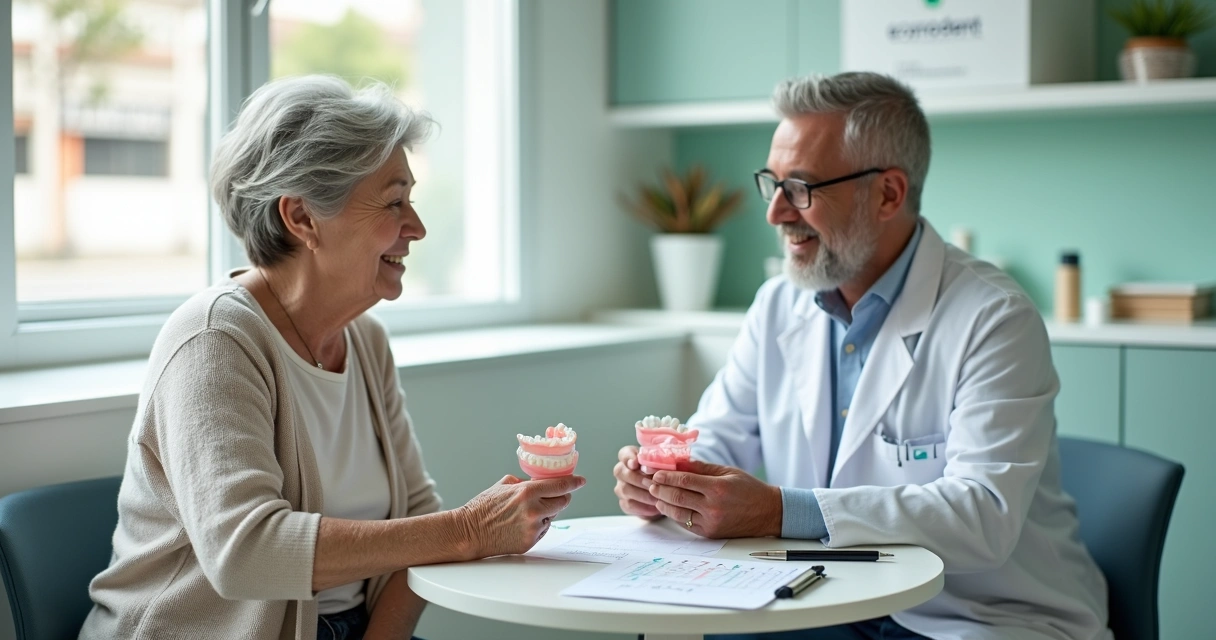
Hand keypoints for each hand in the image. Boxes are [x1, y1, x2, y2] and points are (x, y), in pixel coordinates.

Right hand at [456, 474, 585, 559]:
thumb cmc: (482, 507)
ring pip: (552, 517)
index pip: (560, 485)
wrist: (469, 532)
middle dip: (561, 497)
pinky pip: (543, 530)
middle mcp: (534, 510)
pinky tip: (521, 524)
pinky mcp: (530, 542)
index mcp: (527, 492)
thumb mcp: (504, 485)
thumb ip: (525, 483)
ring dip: (546, 512)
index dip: (574, 482)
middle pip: (563, 502)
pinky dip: (538, 525)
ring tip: (525, 512)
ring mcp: (533, 528)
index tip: (581, 480)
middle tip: (553, 495)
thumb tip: (541, 483)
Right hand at [613, 445, 661, 518]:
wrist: (664, 495)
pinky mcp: (624, 503)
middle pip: (621, 472)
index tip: (635, 464)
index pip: (624, 454)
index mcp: (630, 457)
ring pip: (625, 489)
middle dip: (639, 479)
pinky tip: (655, 508)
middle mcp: (622, 471)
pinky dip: (643, 507)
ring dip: (643, 494)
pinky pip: (629, 505)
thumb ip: (660, 463)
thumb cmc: (664, 475)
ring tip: (658, 498)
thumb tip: (660, 466)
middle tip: (654, 484)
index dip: (628, 458)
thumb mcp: (664, 466)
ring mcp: (621, 487)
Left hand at [648, 460, 781, 538]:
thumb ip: (701, 468)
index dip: (667, 476)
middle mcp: (713, 507)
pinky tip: (669, 507)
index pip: (684, 481)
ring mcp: (711, 523)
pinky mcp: (710, 534)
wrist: (768, 513)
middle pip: (678, 497)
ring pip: (678, 513)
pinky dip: (675, 515)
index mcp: (717, 488)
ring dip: (664, 504)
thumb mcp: (727, 472)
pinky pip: (687, 524)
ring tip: (656, 495)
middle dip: (660, 489)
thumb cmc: (748, 489)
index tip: (655, 473)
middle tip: (650, 483)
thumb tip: (678, 463)